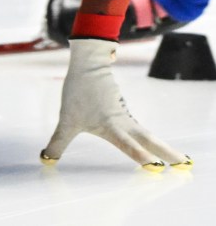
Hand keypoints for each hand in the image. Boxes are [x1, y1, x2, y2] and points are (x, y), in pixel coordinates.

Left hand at [41, 38, 190, 168]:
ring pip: (148, 134)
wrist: (88, 65)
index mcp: (111, 126)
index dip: (140, 155)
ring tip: (181, 161)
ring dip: (164, 147)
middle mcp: (123, 122)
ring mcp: (126, 116)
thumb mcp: (66, 122)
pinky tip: (160, 148)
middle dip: (168, 153)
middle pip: (150, 140)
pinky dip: (153, 141)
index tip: (155, 166)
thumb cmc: (78, 93)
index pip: (128, 145)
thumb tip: (45, 160)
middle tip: (185, 166)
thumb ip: (58, 143)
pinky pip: (140, 130)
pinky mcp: (125, 112)